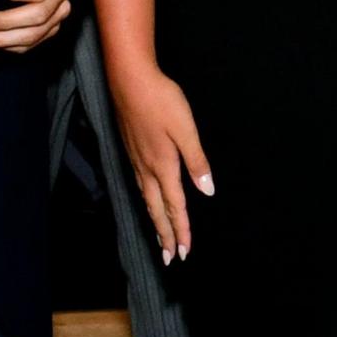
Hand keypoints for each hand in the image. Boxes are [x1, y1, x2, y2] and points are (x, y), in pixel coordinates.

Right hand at [108, 59, 212, 261]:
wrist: (129, 79)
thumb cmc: (161, 100)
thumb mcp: (186, 129)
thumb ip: (197, 161)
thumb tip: (206, 191)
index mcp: (164, 166)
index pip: (175, 207)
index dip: (181, 231)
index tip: (185, 252)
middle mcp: (147, 169)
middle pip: (157, 210)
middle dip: (165, 235)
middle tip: (170, 258)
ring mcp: (137, 160)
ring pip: (147, 200)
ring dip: (154, 221)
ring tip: (160, 239)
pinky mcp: (131, 150)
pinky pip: (140, 187)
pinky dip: (147, 203)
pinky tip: (148, 201)